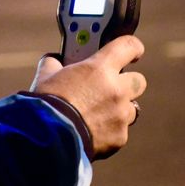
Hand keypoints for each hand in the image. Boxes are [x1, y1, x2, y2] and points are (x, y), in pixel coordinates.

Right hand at [30, 35, 146, 157]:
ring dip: (119, 110)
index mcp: (100, 68)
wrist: (48, 138)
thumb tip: (54, 60)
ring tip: (98, 115)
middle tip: (111, 88)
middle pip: (139, 81)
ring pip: (131, 109)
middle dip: (128, 84)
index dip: (133, 48)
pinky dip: (109, 132)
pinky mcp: (119, 137)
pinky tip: (92, 133)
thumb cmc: (47, 103)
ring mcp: (120, 114)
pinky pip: (120, 131)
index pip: (129, 47)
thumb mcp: (45, 76)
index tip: (134, 52)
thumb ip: (54, 63)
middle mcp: (116, 89)